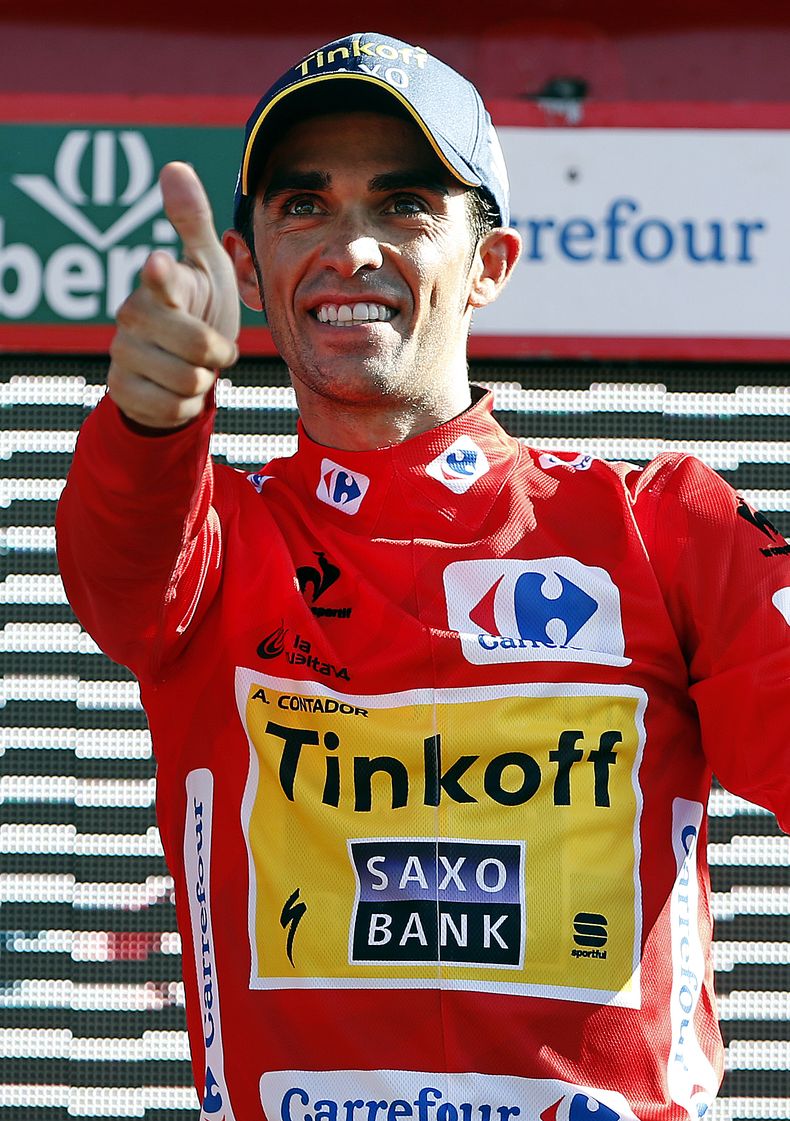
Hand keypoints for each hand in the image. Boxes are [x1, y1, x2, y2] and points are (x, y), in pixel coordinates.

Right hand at [108, 162, 240, 428]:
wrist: (179, 364)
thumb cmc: (198, 307)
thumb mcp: (207, 265)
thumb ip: (193, 222)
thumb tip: (174, 166)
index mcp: (159, 285)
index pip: (160, 280)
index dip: (162, 275)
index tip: (161, 263)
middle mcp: (132, 316)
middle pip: (197, 348)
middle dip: (217, 354)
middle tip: (213, 347)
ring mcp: (123, 354)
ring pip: (188, 382)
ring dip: (203, 380)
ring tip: (194, 366)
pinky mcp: (121, 390)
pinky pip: (174, 408)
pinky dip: (187, 405)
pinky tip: (178, 390)